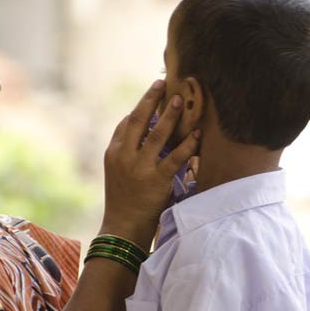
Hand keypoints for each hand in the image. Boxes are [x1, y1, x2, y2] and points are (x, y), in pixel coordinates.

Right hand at [100, 80, 199, 248]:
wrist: (122, 227)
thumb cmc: (123, 199)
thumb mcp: (118, 172)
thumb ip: (128, 151)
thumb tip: (147, 130)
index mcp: (113, 153)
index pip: (126, 123)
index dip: (141, 105)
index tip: (153, 91)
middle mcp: (124, 156)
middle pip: (138, 120)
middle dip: (151, 100)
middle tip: (164, 84)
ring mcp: (140, 168)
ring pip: (157, 134)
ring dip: (169, 115)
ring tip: (180, 100)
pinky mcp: (156, 181)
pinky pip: (175, 158)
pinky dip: (187, 145)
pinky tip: (197, 134)